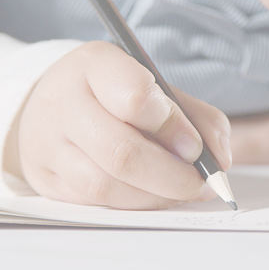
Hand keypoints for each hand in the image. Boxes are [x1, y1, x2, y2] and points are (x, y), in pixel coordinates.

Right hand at [4, 41, 231, 209]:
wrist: (48, 106)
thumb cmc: (113, 95)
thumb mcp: (155, 86)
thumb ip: (197, 116)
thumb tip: (220, 159)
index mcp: (95, 64)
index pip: (134, 97)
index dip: (173, 127)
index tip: (195, 146)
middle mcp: (63, 101)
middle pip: (121, 152)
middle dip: (172, 176)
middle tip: (200, 183)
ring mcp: (48, 144)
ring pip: (106, 185)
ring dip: (155, 196)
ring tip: (179, 190)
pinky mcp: (47, 179)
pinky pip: (96, 203)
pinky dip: (134, 205)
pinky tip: (152, 196)